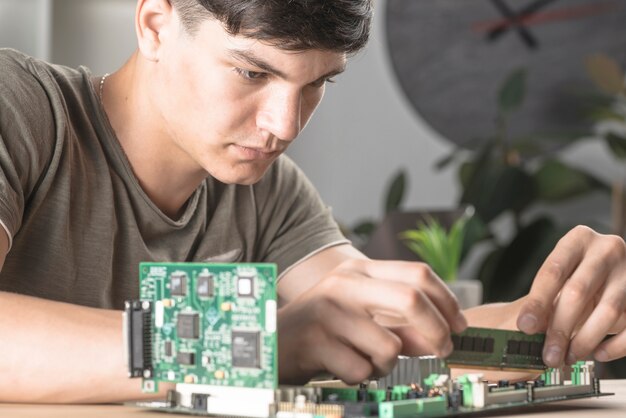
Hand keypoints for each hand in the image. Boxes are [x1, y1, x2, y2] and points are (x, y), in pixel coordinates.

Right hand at [277, 259, 466, 384]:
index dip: (447, 301)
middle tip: (442, 350)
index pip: (418, 274)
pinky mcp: (315, 341)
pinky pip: (363, 370)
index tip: (459, 326)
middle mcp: (345, 284)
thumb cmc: (324, 326)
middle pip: (412, 299)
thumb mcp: (361, 313)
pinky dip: (361, 376)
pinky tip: (342, 366)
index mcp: (359, 270)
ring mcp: (328, 312)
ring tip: (365, 358)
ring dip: (387, 364)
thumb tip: (441, 337)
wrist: (271, 338)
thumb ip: (399, 320)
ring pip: (390, 347)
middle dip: (437, 331)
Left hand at [516, 225, 625, 366]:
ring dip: (585, 339)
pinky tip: (598, 353)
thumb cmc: (581, 272)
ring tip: (569, 356)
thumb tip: (527, 328)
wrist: (616, 268)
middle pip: (578, 292)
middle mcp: (606, 249)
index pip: (553, 271)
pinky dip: (615, 344)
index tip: (525, 327)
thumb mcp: (563, 273)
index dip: (537, 302)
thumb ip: (546, 296)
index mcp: (578, 239)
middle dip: (560, 328)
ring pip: (608, 310)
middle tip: (548, 354)